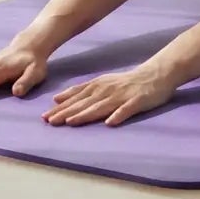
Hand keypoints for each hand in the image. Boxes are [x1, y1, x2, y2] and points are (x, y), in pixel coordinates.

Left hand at [42, 65, 174, 126]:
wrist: (155, 75)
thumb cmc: (126, 82)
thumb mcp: (101, 82)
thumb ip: (80, 91)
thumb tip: (56, 99)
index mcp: (97, 86)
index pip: (75, 97)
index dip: (61, 107)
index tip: (45, 117)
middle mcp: (106, 90)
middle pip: (84, 103)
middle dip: (66, 112)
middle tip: (51, 122)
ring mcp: (122, 96)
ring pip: (101, 106)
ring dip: (85, 114)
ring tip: (72, 122)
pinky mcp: (137, 101)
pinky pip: (126, 110)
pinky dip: (118, 115)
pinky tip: (110, 123)